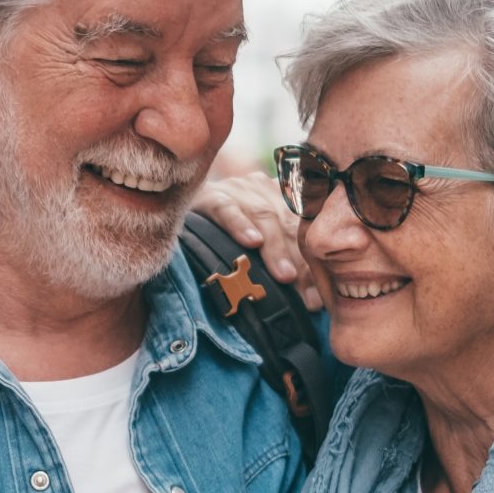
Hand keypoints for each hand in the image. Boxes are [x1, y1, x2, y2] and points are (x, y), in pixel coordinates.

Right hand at [191, 172, 320, 310]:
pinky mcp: (210, 194)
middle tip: (307, 296)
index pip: (304, 232)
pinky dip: (240, 225)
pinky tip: (251, 242)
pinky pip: (227, 208)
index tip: (317, 298)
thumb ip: (287, 265)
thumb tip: (312, 304)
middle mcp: (263, 188)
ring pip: (263, 216)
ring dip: (276, 249)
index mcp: (282, 197)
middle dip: (299, 262)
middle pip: (288, 224)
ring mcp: (237, 188)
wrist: (176, 207)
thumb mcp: (261, 249)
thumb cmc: (226, 239)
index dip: (312, 265)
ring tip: (286, 277)